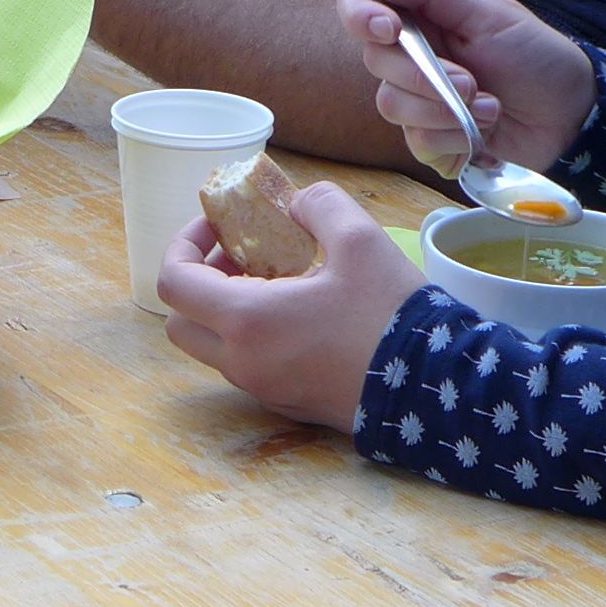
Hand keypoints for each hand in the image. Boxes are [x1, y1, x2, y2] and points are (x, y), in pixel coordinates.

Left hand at [157, 182, 426, 431]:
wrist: (431, 390)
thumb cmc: (390, 314)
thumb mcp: (360, 239)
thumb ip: (318, 205)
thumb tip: (295, 203)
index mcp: (246, 321)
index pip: (174, 282)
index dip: (185, 243)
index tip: (217, 225)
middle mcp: (242, 362)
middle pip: (181, 322)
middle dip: (199, 281)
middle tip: (239, 254)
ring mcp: (262, 388)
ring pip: (213, 348)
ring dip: (225, 309)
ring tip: (276, 278)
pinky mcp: (286, 404)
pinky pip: (246, 366)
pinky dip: (251, 336)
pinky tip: (299, 312)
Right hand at [338, 0, 597, 173]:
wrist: (572, 114)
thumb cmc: (535, 56)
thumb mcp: (490, 14)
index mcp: (421, 20)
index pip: (360, 8)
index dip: (361, 16)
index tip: (388, 28)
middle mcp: (412, 59)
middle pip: (376, 63)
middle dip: (422, 76)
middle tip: (471, 81)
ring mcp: (419, 103)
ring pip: (393, 107)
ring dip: (444, 110)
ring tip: (489, 107)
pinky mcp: (434, 143)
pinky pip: (419, 144)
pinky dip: (455, 139)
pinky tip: (485, 132)